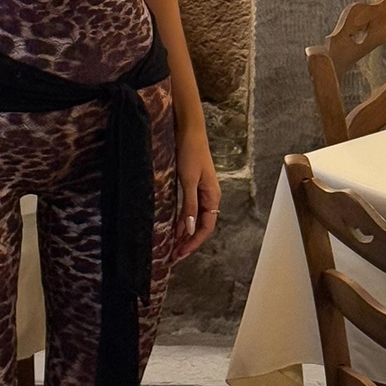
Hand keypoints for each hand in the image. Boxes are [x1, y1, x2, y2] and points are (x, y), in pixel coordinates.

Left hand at [172, 124, 219, 265]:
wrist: (189, 130)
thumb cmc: (191, 152)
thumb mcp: (188, 180)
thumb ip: (189, 205)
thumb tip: (188, 229)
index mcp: (212, 197)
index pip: (206, 227)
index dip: (193, 242)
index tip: (180, 253)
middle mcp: (209, 197)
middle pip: (200, 225)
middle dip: (188, 242)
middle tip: (173, 255)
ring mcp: (201, 191)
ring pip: (194, 218)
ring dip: (184, 232)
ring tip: (172, 246)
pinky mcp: (192, 185)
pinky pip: (189, 208)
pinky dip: (181, 220)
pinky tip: (172, 226)